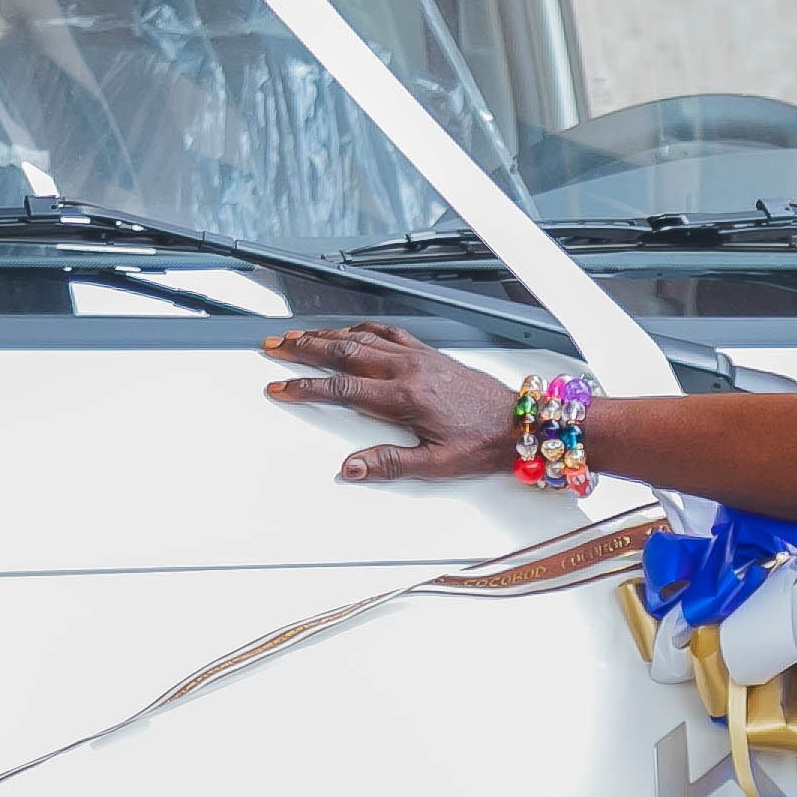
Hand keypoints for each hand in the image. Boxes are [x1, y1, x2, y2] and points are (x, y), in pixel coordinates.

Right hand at [264, 321, 519, 483]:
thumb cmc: (482, 444)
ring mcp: (419, 357)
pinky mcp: (430, 354)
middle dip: (305, 349)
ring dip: (327, 335)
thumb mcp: (435, 465)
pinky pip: (388, 332)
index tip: (281, 387)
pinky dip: (361, 328)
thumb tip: (351, 468)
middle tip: (276, 347)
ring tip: (299, 337)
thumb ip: (389, 463)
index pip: (342, 389)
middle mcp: (409, 370)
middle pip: (345, 352)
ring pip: (363, 337)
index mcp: (405, 398)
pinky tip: (349, 330)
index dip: (306, 387)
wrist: (520, 423)